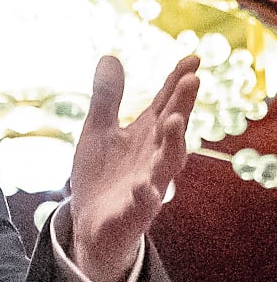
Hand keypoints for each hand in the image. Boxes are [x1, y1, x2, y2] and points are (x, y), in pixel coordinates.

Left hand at [68, 54, 199, 281]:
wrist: (90, 225)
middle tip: (191, 80)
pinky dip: (146, 195)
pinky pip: (144, 204)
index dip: (178, 82)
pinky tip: (144, 186)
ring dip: (173, 143)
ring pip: (167, 164)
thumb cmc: (101, 175)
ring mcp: (148, 185)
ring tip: (174, 120)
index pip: (166, 103)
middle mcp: (153, 157)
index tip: (192, 58)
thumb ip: (107, 98)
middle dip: (182, 105)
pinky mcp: (134, 213)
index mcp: (147, 135)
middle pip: (173, 129)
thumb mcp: (99, 131)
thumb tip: (109, 56)